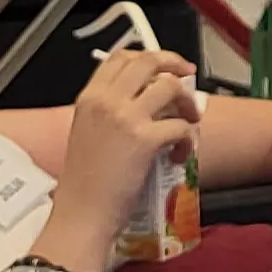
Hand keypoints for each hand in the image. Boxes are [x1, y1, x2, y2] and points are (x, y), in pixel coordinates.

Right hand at [57, 47, 200, 225]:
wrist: (81, 215)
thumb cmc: (84, 186)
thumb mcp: (87, 135)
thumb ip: (110, 113)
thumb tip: (147, 103)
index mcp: (89, 99)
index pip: (120, 58)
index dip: (148, 57)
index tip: (165, 66)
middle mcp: (105, 102)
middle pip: (148, 62)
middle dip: (174, 65)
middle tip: (188, 80)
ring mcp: (125, 118)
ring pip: (169, 87)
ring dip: (187, 102)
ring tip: (189, 122)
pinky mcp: (145, 140)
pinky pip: (181, 126)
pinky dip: (189, 139)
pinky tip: (180, 155)